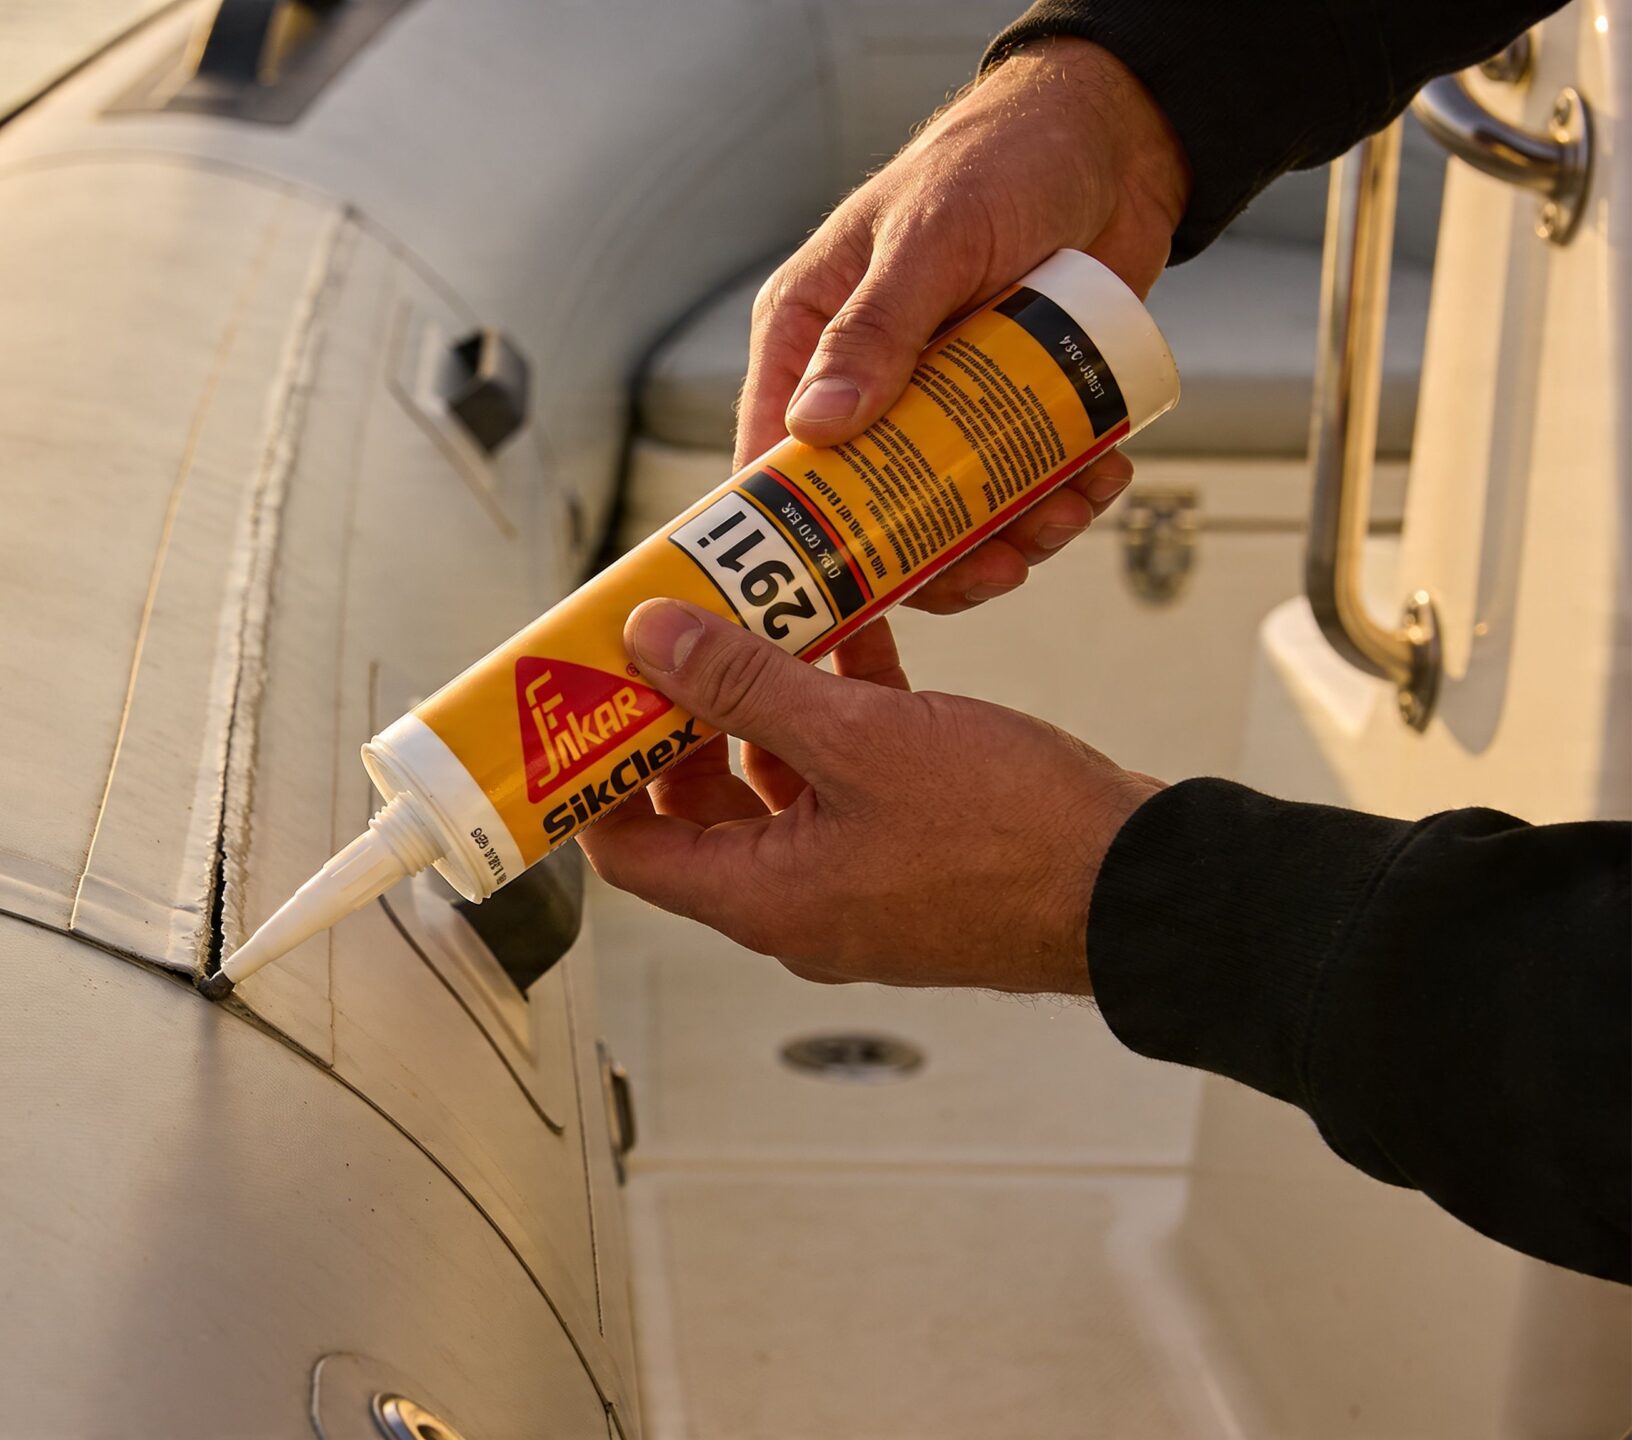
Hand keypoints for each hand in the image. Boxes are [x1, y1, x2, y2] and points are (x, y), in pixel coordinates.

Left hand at [578, 600, 1162, 994]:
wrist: (1148, 886)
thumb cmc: (1017, 840)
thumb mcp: (862, 739)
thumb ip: (747, 684)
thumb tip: (652, 641)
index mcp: (765, 899)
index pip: (631, 852)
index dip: (597, 777)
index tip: (588, 704)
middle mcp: (800, 902)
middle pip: (699, 809)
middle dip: (682, 720)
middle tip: (668, 640)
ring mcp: (859, 880)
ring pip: (778, 784)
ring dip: (764, 703)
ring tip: (759, 616)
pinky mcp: (915, 851)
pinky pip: (848, 777)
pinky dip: (838, 711)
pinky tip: (853, 632)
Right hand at [741, 37, 1190, 612]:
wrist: (1114, 144)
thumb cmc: (999, 160)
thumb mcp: (932, 239)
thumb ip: (874, 329)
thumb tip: (814, 427)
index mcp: (808, 337)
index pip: (771, 454)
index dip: (792, 533)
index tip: (831, 591)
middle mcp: (864, 381)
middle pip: (866, 508)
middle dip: (929, 554)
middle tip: (991, 567)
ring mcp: (939, 404)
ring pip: (948, 512)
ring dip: (1008, 535)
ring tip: (1064, 514)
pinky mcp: (1009, 412)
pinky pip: (1018, 487)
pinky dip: (1058, 503)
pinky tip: (1098, 479)